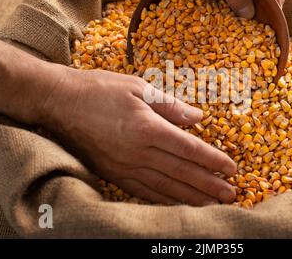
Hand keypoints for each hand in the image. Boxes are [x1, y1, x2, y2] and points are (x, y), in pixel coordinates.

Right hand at [40, 68, 236, 205]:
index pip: (189, 148)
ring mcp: (124, 166)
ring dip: (191, 197)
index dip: (213, 160)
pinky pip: (143, 192)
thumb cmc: (100, 89)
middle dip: (209, 185)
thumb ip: (170, 105)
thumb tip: (198, 117)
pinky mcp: (113, 173)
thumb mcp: (139, 87)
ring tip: (212, 205)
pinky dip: (164, 200)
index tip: (232, 169)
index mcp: (147, 127)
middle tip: (231, 195)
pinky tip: (177, 204)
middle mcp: (138, 152)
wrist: (60, 102)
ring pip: (165, 187)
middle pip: (182, 173)